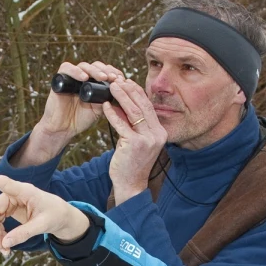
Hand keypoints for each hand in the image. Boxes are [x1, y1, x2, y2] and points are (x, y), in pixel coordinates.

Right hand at [0, 167, 90, 253]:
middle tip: (0, 247)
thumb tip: (5, 243)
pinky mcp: (10, 210)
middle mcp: (15, 194)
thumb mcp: (43, 225)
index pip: (4, 183)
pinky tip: (5, 244)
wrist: (61, 217)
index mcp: (25, 191)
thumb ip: (25, 233)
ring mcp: (11, 202)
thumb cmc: (55, 215)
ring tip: (4, 249)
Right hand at [13, 61, 126, 166]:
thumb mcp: (100, 108)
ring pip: (84, 65)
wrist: (63, 129)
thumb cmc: (80, 119)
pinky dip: (76, 71)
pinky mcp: (60, 79)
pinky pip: (66, 68)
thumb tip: (123, 89)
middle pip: (96, 66)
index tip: (122, 79)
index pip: (104, 71)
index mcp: (93, 83)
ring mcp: (71, 77)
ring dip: (95, 70)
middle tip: (114, 78)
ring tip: (103, 77)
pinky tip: (84, 77)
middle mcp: (82, 78)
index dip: (113, 73)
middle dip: (107, 70)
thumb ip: (108, 98)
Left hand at [104, 78, 166, 203]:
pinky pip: (122, 125)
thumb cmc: (131, 164)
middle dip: (129, 90)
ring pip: (133, 112)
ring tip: (111, 87)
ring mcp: (147, 140)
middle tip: (117, 80)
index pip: (149, 107)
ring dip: (121, 97)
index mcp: (160, 132)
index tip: (127, 82)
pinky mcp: (135, 145)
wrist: (130, 185)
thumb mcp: (134, 141)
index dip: (137, 93)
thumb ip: (131, 125)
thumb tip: (120, 105)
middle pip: (142, 106)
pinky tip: (105, 106)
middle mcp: (157, 134)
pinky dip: (113, 114)